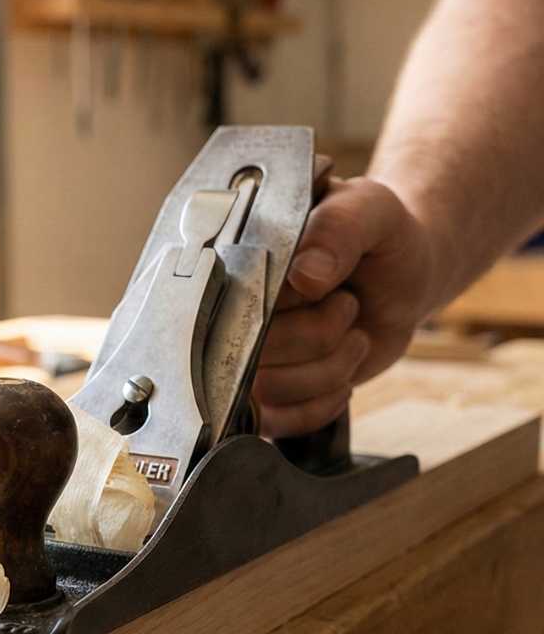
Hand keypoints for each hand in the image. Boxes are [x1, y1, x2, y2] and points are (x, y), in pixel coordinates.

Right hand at [253, 174, 435, 437]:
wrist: (403, 276)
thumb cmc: (379, 237)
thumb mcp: (369, 211)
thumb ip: (338, 230)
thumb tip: (305, 277)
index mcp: (239, 262)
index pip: (235, 304)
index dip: (290, 306)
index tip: (326, 287)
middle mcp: (231, 312)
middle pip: (251, 355)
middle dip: (320, 335)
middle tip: (345, 304)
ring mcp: (247, 356)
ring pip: (268, 391)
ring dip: (329, 369)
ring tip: (349, 335)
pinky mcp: (270, 392)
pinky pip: (278, 422)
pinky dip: (321, 404)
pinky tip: (343, 375)